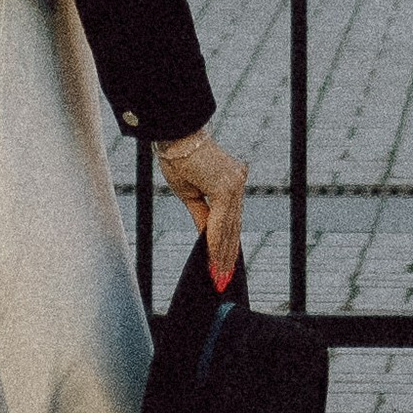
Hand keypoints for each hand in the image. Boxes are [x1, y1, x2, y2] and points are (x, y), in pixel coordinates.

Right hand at [155, 128, 246, 289]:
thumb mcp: (189, 192)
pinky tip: (213, 259)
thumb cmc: (179, 157)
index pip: (231, 220)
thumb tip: (207, 237)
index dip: (228, 243)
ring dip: (223, 254)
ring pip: (229, 228)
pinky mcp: (226, 188)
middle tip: (224, 279)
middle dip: (228, 255)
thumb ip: (202, 214)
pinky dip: (216, 242)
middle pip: (233, 226)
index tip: (225, 264)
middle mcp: (237, 183)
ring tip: (219, 276)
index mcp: (231, 183)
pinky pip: (220, 222)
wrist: (175, 134)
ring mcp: (234, 185)